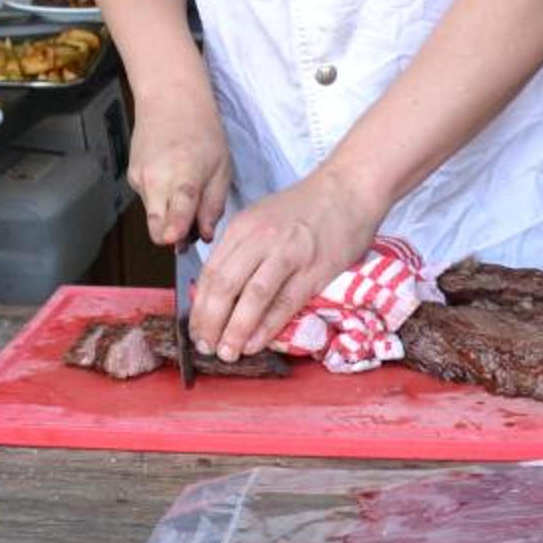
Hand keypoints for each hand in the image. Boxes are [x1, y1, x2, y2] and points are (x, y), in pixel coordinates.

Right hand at [129, 87, 231, 249]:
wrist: (170, 98)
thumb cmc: (200, 129)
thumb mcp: (222, 167)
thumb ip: (214, 204)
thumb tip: (206, 235)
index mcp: (185, 174)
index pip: (177, 208)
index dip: (174, 229)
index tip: (174, 241)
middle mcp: (157, 178)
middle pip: (156, 226)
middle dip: (172, 237)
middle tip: (192, 230)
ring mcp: (140, 178)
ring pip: (153, 216)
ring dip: (169, 217)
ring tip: (187, 195)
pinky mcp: (132, 177)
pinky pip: (148, 201)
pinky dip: (161, 200)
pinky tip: (171, 180)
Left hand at [191, 166, 386, 359]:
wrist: (347, 189)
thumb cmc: (304, 208)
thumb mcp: (261, 219)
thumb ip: (241, 250)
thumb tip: (219, 292)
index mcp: (242, 227)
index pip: (211, 272)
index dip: (199, 307)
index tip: (195, 331)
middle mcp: (260, 239)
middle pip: (225, 285)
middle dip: (210, 321)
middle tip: (205, 347)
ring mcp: (288, 253)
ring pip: (252, 296)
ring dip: (235, 329)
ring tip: (226, 353)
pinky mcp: (315, 269)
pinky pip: (285, 302)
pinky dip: (266, 326)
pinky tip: (254, 343)